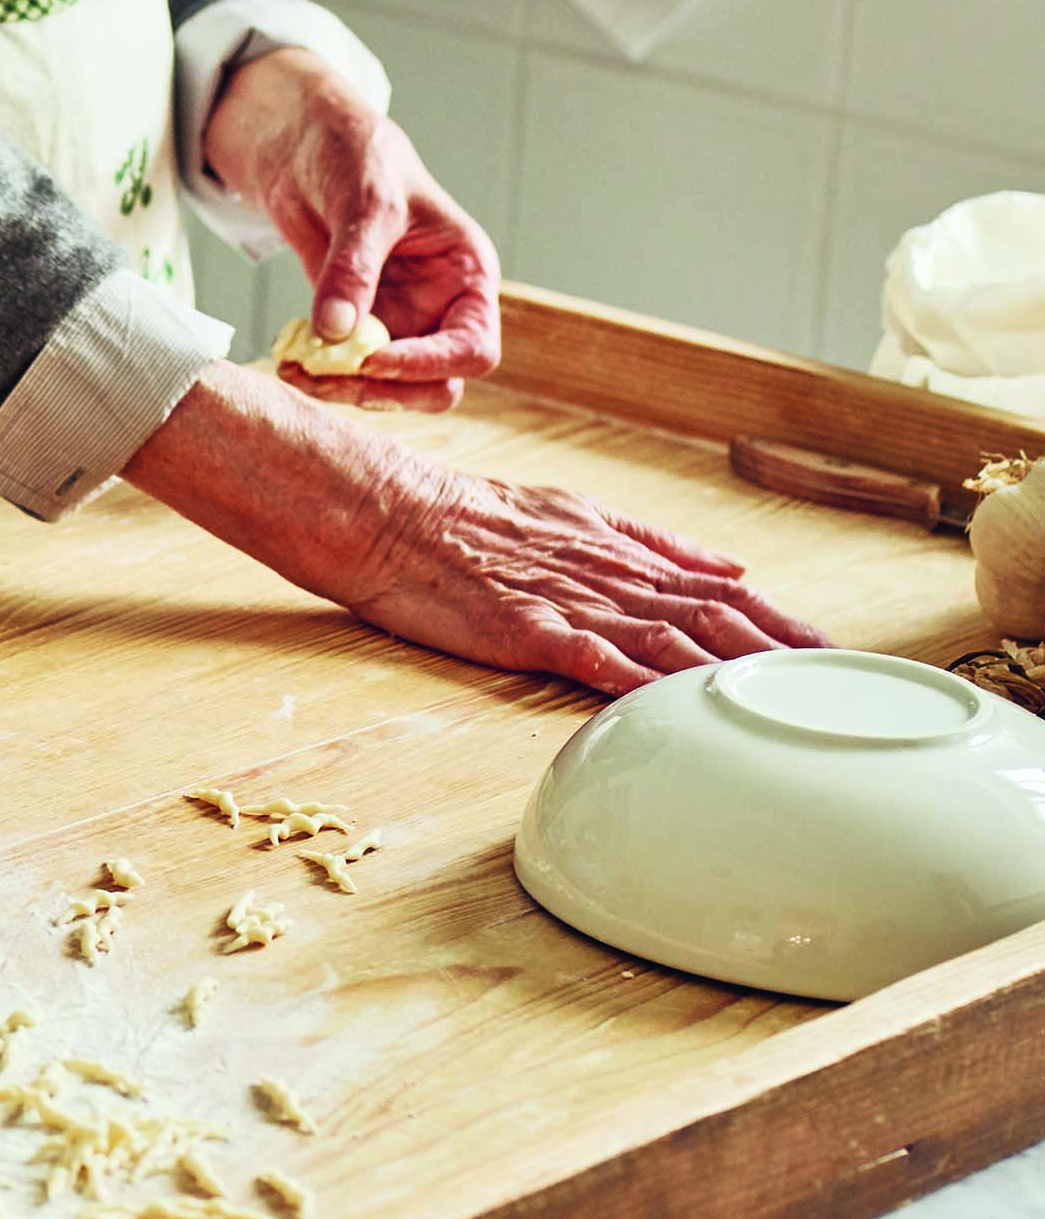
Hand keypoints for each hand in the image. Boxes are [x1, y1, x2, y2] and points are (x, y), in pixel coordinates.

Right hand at [131, 367, 822, 698]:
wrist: (378, 508)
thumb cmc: (456, 513)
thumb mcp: (565, 512)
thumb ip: (649, 543)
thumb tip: (729, 566)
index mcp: (611, 541)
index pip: (711, 586)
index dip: (774, 620)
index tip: (825, 649)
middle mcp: (603, 568)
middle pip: (711, 615)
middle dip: (779, 651)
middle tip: (839, 684)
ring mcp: (568, 598)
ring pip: (674, 639)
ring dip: (738, 672)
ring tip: (791, 702)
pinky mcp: (529, 627)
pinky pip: (604, 663)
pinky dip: (654, 687)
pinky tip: (691, 710)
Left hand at [205, 50, 499, 408]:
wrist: (308, 146)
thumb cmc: (357, 156)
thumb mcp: (364, 203)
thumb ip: (353, 267)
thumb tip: (338, 332)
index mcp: (467, 275)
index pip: (474, 348)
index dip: (430, 364)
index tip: (372, 359)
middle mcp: (441, 308)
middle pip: (436, 386)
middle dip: (384, 390)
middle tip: (325, 375)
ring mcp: (400, 322)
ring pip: (390, 389)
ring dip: (344, 390)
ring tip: (295, 368)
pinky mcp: (357, 328)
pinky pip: (348, 372)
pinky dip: (320, 376)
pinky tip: (288, 358)